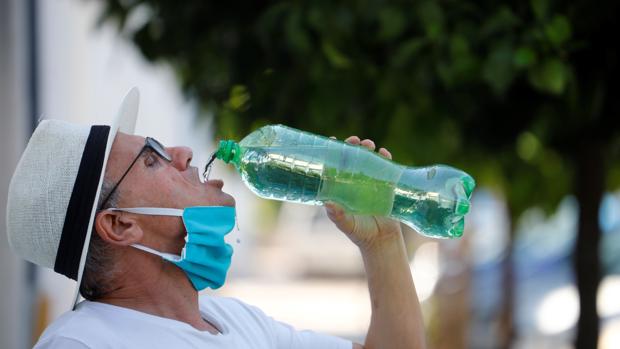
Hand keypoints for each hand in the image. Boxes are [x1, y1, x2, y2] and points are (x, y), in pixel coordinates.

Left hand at [325, 136, 402, 252]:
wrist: (382, 241)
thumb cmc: (359, 232)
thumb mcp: (346, 224)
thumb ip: (337, 215)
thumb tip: (327, 203)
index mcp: (341, 188)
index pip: (335, 165)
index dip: (333, 151)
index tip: (333, 139)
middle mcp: (355, 181)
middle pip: (352, 157)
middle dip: (352, 145)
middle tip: (354, 140)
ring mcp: (371, 181)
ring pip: (368, 159)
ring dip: (368, 148)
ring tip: (369, 145)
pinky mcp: (386, 185)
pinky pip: (386, 167)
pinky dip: (386, 158)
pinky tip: (385, 154)